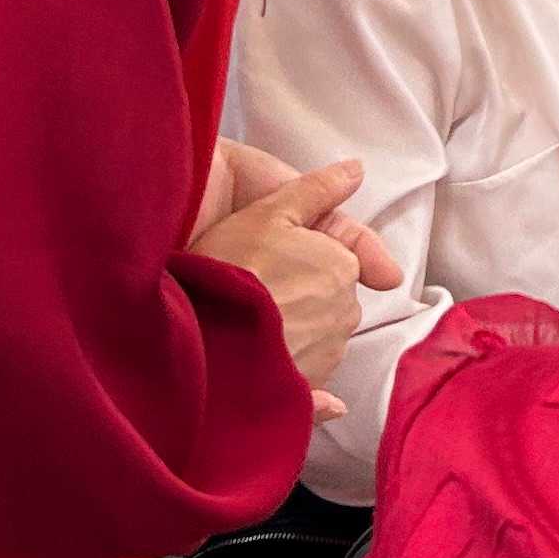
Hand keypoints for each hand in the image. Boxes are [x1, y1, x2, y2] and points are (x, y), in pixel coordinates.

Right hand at [185, 143, 398, 403]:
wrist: (201, 337)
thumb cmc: (231, 267)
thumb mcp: (271, 211)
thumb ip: (319, 189)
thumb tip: (356, 170)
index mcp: (342, 267)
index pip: (338, 259)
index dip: (302, 256)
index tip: (267, 260)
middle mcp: (344, 312)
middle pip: (329, 299)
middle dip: (301, 294)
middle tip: (253, 289)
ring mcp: (327, 353)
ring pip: (317, 337)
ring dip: (292, 330)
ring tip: (245, 323)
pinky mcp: (308, 388)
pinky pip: (309, 380)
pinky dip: (294, 374)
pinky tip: (264, 366)